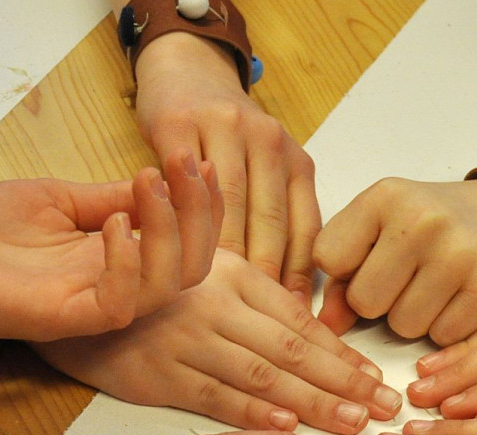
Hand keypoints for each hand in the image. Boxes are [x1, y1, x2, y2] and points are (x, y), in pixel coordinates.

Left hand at [0, 152, 220, 341]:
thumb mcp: (53, 198)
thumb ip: (106, 198)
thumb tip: (158, 182)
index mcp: (111, 255)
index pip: (183, 240)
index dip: (202, 203)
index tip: (194, 160)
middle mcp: (110, 282)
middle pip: (191, 266)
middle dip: (200, 214)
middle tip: (183, 168)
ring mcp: (88, 303)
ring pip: (166, 286)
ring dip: (171, 231)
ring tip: (149, 187)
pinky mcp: (62, 319)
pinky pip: (120, 304)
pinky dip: (128, 262)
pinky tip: (113, 225)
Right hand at [34, 250, 403, 434]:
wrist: (73, 299)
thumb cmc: (151, 286)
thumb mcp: (206, 268)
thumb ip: (258, 293)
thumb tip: (317, 324)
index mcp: (235, 274)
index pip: (302, 321)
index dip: (344, 354)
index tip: (378, 380)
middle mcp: (215, 304)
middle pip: (292, 351)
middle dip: (344, 383)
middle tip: (383, 409)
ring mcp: (185, 341)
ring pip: (261, 377)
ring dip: (311, 404)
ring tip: (352, 424)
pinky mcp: (156, 375)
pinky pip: (214, 397)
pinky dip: (253, 415)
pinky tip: (288, 431)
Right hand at [134, 32, 319, 298]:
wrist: (188, 71)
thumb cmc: (230, 138)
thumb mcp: (267, 172)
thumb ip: (280, 223)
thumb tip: (294, 302)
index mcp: (296, 160)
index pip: (304, 226)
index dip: (300, 276)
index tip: (296, 318)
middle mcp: (267, 141)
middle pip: (269, 219)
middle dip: (266, 274)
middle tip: (253, 320)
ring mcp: (224, 129)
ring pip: (228, 204)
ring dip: (223, 252)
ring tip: (215, 298)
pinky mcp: (178, 124)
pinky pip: (181, 180)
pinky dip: (178, 215)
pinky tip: (173, 249)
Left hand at [314, 178, 476, 344]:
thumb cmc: (443, 223)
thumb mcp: (388, 226)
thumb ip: (347, 271)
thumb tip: (325, 326)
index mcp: (386, 196)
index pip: (328, 259)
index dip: (346, 272)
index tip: (373, 262)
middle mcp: (421, 220)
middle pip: (365, 302)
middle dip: (381, 302)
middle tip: (411, 279)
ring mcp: (459, 253)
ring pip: (403, 326)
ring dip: (417, 317)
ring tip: (440, 286)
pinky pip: (443, 337)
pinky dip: (449, 326)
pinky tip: (463, 297)